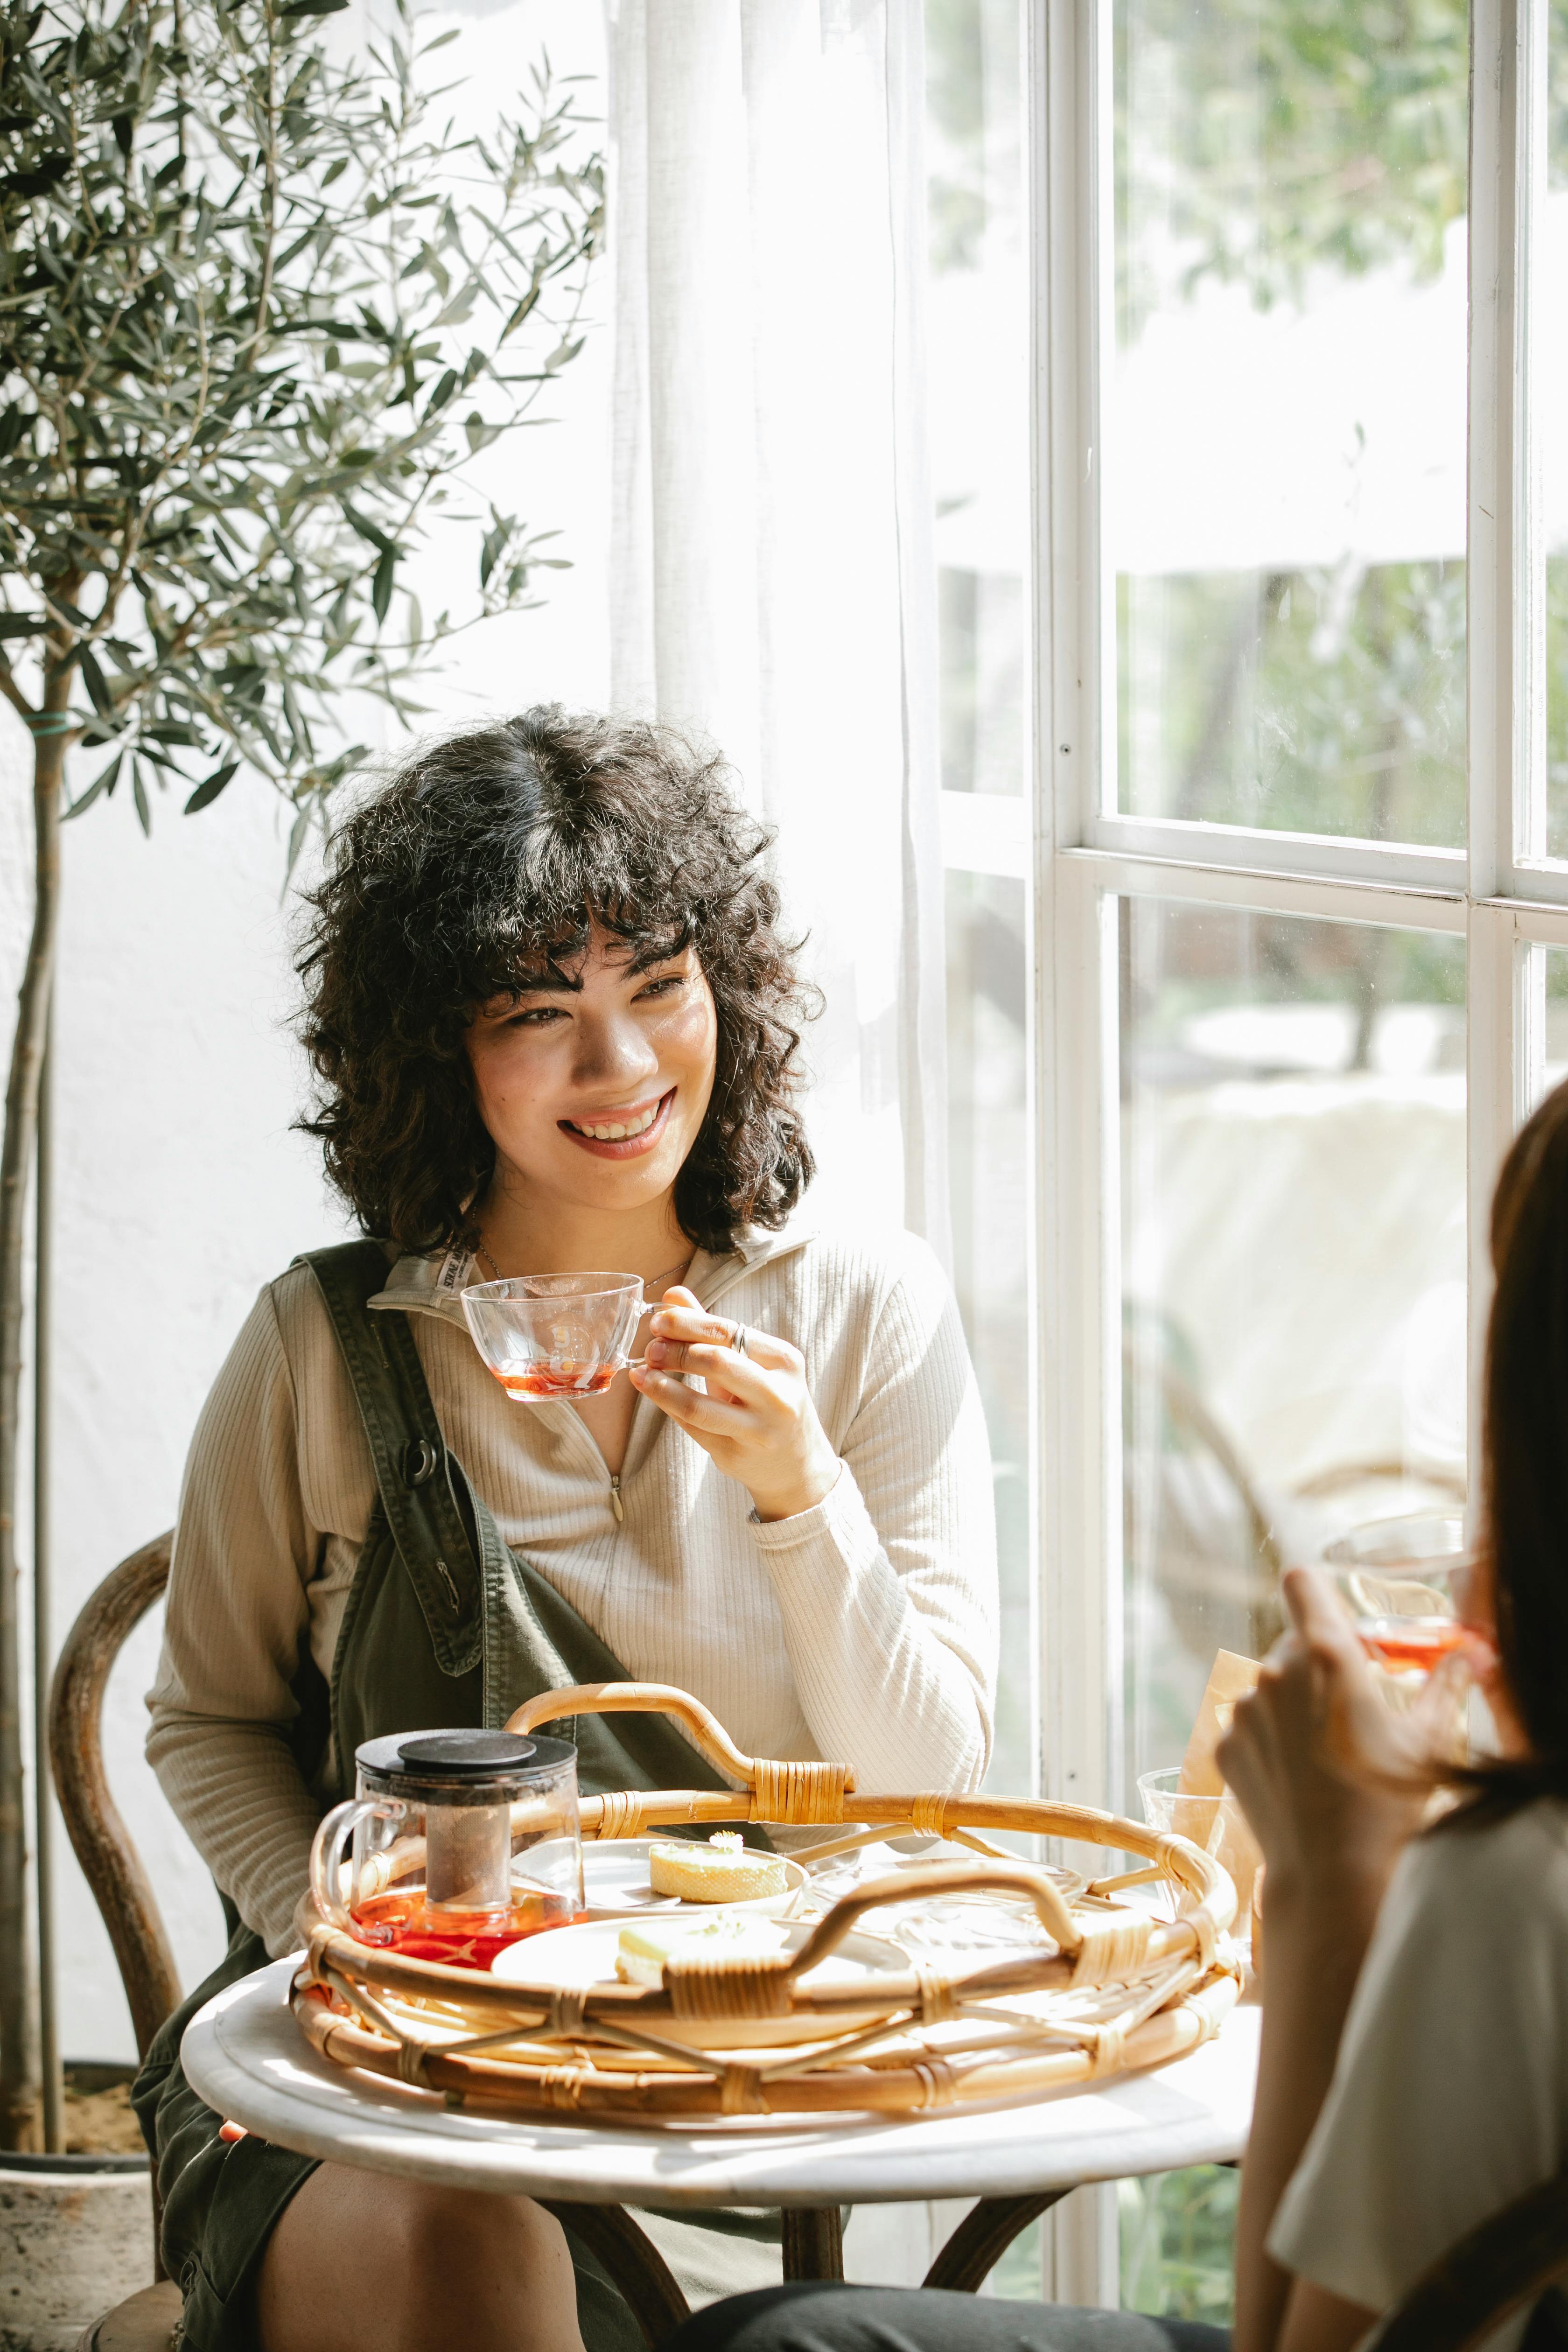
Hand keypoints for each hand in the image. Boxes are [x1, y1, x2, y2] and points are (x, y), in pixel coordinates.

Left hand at [629, 1288, 840, 1522]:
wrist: (797, 1463)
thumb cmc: (769, 1401)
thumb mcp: (752, 1362)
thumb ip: (712, 1328)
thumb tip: (672, 1295)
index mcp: (784, 1361)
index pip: (729, 1332)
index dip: (687, 1323)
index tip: (658, 1321)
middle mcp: (777, 1395)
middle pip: (715, 1362)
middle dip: (674, 1351)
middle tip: (650, 1348)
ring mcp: (757, 1430)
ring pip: (698, 1405)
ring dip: (661, 1386)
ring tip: (640, 1373)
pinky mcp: (735, 1455)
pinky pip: (692, 1428)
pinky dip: (666, 1406)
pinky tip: (651, 1392)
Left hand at [1217, 1566, 1472, 1907]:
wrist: (1333, 1875)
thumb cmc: (1387, 1805)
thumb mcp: (1427, 1740)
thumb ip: (1446, 1685)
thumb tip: (1473, 1655)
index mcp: (1325, 1657)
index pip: (1304, 1583)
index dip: (1319, 1592)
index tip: (1337, 1617)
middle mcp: (1275, 1673)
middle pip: (1294, 1642)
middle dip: (1320, 1663)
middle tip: (1352, 1705)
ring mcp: (1244, 1710)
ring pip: (1271, 1686)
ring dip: (1295, 1703)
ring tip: (1328, 1750)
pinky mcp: (1225, 1746)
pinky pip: (1251, 1725)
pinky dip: (1272, 1739)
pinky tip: (1301, 1774)